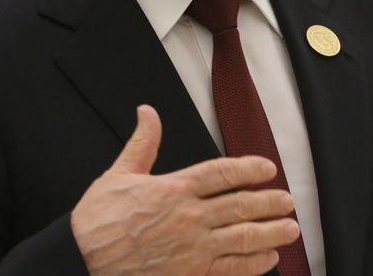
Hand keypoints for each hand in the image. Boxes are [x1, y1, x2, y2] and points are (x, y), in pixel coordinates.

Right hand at [71, 105, 299, 275]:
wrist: (82, 260)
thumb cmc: (99, 221)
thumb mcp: (119, 174)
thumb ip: (143, 143)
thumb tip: (147, 112)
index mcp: (174, 189)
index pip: (222, 173)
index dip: (249, 168)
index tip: (267, 168)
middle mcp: (189, 217)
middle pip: (241, 205)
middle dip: (269, 202)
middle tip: (287, 200)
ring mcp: (193, 248)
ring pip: (243, 237)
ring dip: (271, 232)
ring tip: (289, 229)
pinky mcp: (191, 275)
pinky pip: (232, 269)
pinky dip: (253, 264)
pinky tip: (266, 259)